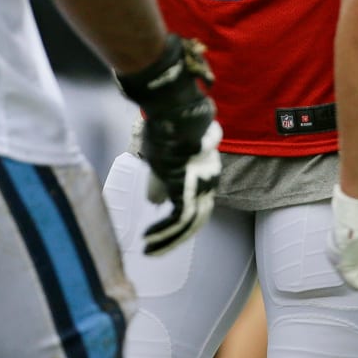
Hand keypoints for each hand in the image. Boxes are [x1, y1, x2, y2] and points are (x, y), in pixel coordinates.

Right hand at [117, 36, 221, 255]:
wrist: (174, 108)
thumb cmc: (167, 125)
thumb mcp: (162, 155)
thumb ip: (162, 179)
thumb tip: (156, 201)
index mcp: (206, 169)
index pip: (200, 204)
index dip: (183, 221)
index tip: (165, 232)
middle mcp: (208, 178)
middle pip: (198, 217)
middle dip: (176, 237)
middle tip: (156, 248)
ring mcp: (201, 182)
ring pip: (189, 222)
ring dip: (167, 239)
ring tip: (149, 247)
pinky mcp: (189, 185)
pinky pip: (179, 218)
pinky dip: (163, 232)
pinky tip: (149, 240)